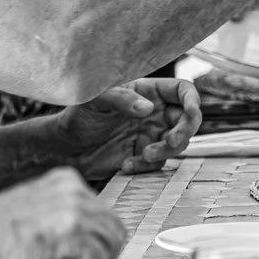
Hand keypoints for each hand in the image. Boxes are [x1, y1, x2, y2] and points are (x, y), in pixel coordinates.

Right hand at [0, 167, 128, 258]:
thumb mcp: (38, 207)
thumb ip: (65, 215)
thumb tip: (90, 237)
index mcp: (67, 180)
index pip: (105, 211)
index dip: (102, 237)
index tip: (95, 252)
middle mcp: (74, 192)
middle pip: (115, 227)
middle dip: (106, 251)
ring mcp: (73, 211)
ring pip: (110, 243)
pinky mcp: (69, 233)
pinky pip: (98, 257)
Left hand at [58, 78, 199, 178]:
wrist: (66, 148)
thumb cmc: (79, 116)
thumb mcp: (96, 101)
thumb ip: (122, 99)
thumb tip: (148, 108)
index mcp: (148, 92)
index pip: (182, 90)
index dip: (193, 100)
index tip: (191, 112)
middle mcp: (155, 113)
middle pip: (188, 119)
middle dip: (184, 132)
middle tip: (170, 141)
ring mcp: (151, 135)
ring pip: (178, 144)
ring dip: (165, 152)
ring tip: (144, 154)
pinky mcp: (144, 155)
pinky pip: (158, 164)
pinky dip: (145, 167)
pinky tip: (125, 165)